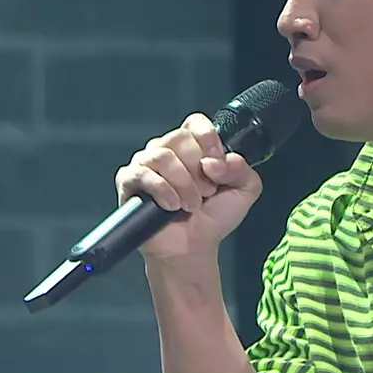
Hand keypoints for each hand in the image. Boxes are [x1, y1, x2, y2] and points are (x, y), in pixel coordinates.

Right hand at [115, 113, 262, 261]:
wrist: (193, 249)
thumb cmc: (212, 219)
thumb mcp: (243, 190)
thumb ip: (242, 168)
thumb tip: (216, 161)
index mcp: (191, 147)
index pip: (195, 123)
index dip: (208, 140)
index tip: (216, 166)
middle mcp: (166, 151)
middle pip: (179, 137)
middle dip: (198, 170)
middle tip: (205, 193)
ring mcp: (145, 164)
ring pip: (162, 155)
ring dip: (183, 183)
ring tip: (190, 204)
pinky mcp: (129, 182)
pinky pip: (142, 173)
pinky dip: (163, 190)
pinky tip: (172, 205)